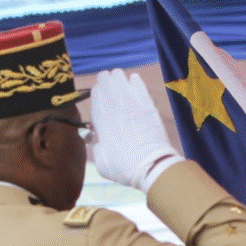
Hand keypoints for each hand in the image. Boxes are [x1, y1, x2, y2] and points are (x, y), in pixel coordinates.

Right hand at [89, 69, 185, 192]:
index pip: (95, 95)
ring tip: (119, 78)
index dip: (97, 91)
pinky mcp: (148, 104)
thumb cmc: (124, 167)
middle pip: (106, 83)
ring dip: (119, 79)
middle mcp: (114, 107)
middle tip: (108, 80)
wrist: (150, 164)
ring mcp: (132, 103)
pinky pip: (139, 85)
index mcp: (101, 119)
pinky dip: (135, 81)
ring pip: (121, 80)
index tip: (99, 91)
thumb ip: (97, 147)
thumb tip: (99, 141)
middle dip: (106, 81)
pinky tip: (134, 78)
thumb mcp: (101, 161)